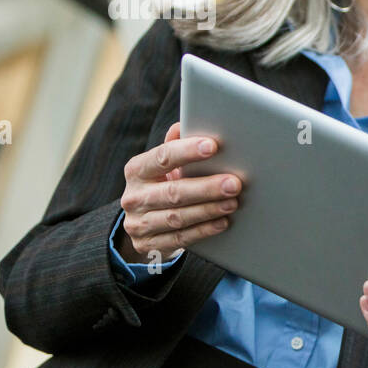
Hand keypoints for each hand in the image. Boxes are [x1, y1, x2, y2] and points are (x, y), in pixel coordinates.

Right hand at [119, 121, 241, 264]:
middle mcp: (133, 197)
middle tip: (234, 183)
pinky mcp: (148, 244)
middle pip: (172, 192)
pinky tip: (222, 222)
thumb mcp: (164, 165)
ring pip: (177, 217)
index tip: (213, 146)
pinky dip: (203, 230)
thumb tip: (188, 122)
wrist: (144, 223)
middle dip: (206, 187)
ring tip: (233, 202)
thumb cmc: (162, 184)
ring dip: (208, 210)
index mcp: (136, 170)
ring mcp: (138, 223)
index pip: (161, 158)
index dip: (187, 151)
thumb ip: (175, 144)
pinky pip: (180, 238)